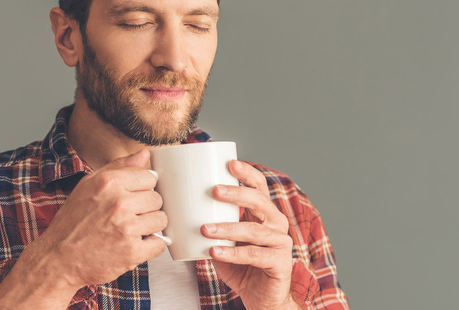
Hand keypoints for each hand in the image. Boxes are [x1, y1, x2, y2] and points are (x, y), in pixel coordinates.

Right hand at [35, 149, 167, 287]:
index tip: (133, 197)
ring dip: (149, 227)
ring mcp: (127, 228)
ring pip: (161, 219)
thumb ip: (119, 167)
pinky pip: (159, 244)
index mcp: (109, 183)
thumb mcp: (89, 185)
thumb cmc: (72, 222)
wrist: (58, 259)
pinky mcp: (132, 252)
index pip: (150, 177)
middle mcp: (119, 203)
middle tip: (128, 216)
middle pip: (157, 198)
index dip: (142, 188)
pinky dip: (150, 246)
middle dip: (146, 208)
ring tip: (129, 230)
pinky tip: (133, 244)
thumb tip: (144, 154)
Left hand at [201, 160, 298, 309]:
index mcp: (263, 213)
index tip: (229, 163)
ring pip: (254, 230)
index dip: (247, 173)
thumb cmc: (241, 266)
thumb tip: (178, 208)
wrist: (261, 298)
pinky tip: (214, 252)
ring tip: (204, 228)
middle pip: (259, 202)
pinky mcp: (280, 263)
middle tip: (214, 190)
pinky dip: (233, 253)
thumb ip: (211, 224)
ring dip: (227, 228)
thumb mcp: (223, 241)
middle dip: (237, 194)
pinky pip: (255, 255)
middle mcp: (276, 223)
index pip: (258, 186)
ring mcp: (280, 243)